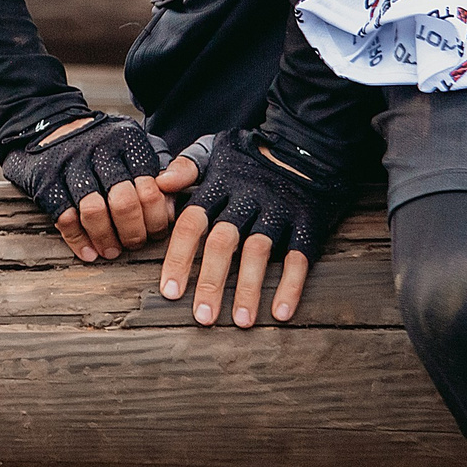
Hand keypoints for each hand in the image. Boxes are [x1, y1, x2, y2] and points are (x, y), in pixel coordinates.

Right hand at [0, 113, 172, 262]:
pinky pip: (64, 218)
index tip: (155, 233)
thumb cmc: (101, 142)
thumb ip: (157, 170)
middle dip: (132, 233)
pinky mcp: (47, 179)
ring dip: (105, 239)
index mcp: (127, 143)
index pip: (150, 190)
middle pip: (124, 203)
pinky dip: (78, 241)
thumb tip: (170, 208)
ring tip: (111, 250)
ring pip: (93, 212)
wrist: (50, 121)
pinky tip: (88, 252)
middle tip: (134, 244)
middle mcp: (100, 152)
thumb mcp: (133, 142)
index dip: (156, 220)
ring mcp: (71, 165)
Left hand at [155, 129, 358, 327]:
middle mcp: (247, 199)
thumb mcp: (216, 148)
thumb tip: (158, 183)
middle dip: (210, 281)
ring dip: (248, 289)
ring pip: (258, 252)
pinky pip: (299, 256)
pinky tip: (281, 312)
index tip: (169, 291)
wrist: (308, 144)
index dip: (179, 257)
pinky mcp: (307, 222)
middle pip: (223, 242)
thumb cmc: (252, 154)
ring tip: (240, 321)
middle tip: (202, 317)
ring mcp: (277, 211)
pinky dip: (290, 285)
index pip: (193, 222)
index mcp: (220, 184)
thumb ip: (187, 165)